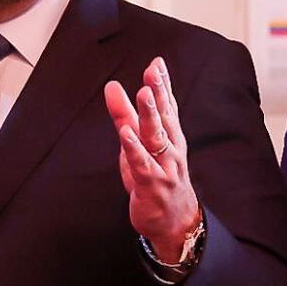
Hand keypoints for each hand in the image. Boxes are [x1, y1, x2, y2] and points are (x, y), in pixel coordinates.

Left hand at [104, 57, 200, 262]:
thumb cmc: (155, 179)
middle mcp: (170, 148)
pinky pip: (142, 163)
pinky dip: (134, 148)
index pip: (168, 106)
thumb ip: (125, 117)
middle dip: (158, 92)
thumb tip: (112, 88)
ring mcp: (163, 165)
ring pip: (156, 137)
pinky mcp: (151, 183)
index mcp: (170, 137)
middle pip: (164, 116)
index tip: (157, 63)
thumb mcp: (137, 145)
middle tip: (152, 70)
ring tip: (142, 93)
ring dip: (150, 114)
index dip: (163, 84)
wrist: (174, 223)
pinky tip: (126, 134)